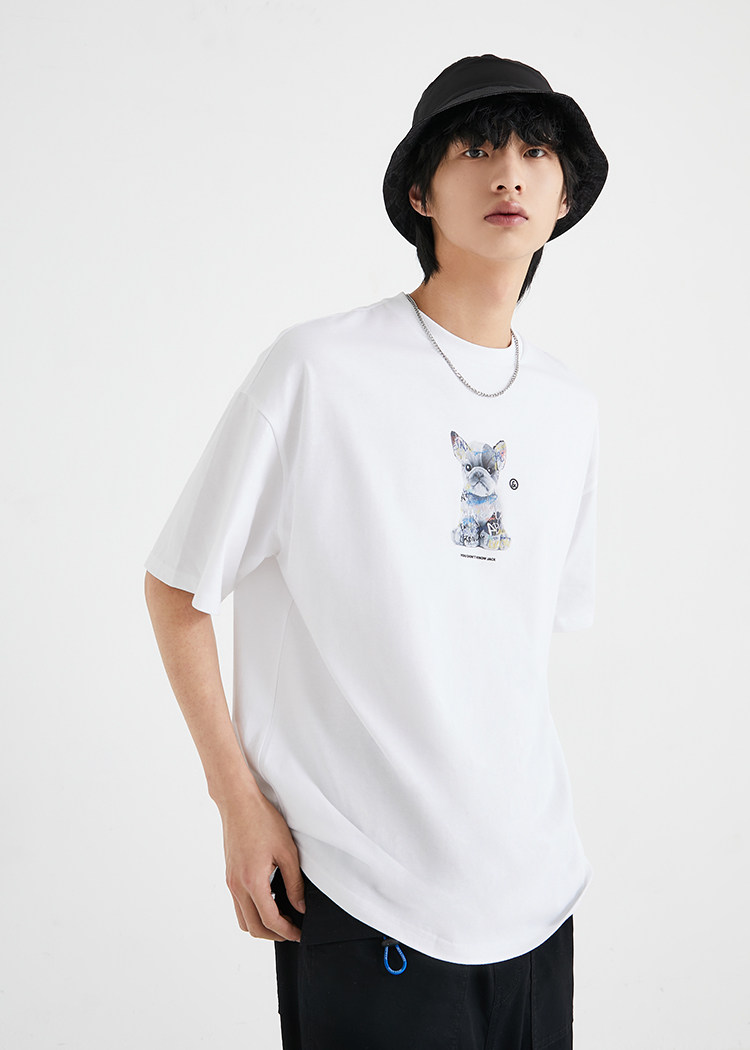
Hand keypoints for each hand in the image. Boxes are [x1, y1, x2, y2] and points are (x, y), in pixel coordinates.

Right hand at [219, 791, 305, 940]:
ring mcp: (230, 882)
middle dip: (274, 935)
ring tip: (281, 918)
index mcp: (252, 881)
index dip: (287, 932)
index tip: (299, 934)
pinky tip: (268, 902)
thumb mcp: (287, 851)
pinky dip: (252, 912)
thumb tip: (299, 907)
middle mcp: (237, 886)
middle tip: (292, 931)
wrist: (238, 803)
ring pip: (243, 919)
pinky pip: (238, 905)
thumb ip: (294, 883)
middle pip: (253, 928)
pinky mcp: (229, 876)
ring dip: (261, 925)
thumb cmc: (262, 821)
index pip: (270, 920)